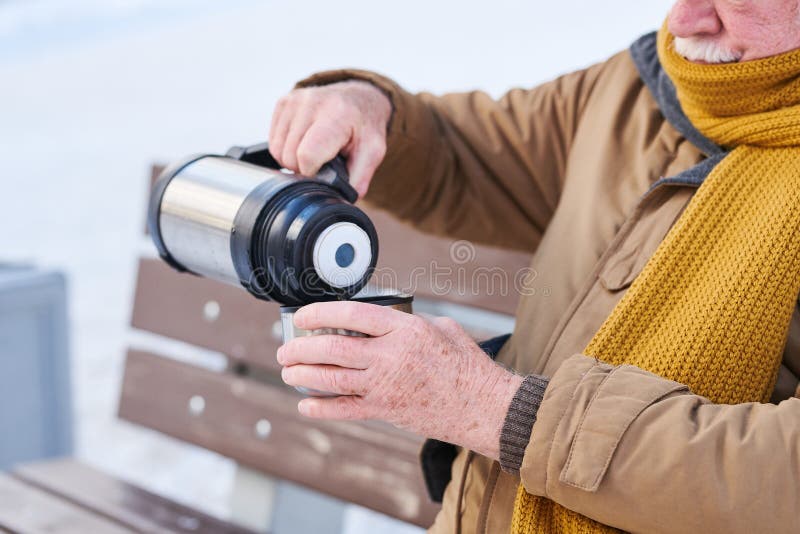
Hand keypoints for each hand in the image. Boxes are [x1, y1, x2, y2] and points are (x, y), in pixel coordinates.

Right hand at [268, 80, 391, 196]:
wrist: (359, 99)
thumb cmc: (364, 127)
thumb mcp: (373, 153)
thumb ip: (358, 178)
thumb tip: (342, 201)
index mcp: (337, 115)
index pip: (307, 155)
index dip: (312, 172)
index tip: (323, 170)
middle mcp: (313, 102)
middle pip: (289, 155)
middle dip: (302, 167)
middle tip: (321, 162)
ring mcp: (295, 100)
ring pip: (277, 149)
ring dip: (292, 159)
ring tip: (313, 152)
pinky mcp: (284, 101)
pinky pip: (272, 139)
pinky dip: (285, 148)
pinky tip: (303, 143)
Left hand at [276, 301, 522, 460]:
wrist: (483, 406)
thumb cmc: (467, 364)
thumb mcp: (443, 327)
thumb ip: (410, 321)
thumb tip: (386, 320)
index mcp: (405, 329)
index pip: (352, 315)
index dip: (321, 313)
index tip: (303, 315)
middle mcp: (390, 356)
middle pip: (334, 349)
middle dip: (302, 347)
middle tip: (285, 348)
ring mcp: (385, 386)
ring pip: (332, 378)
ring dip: (303, 375)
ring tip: (287, 371)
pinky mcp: (386, 411)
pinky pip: (345, 410)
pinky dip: (321, 408)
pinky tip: (305, 404)